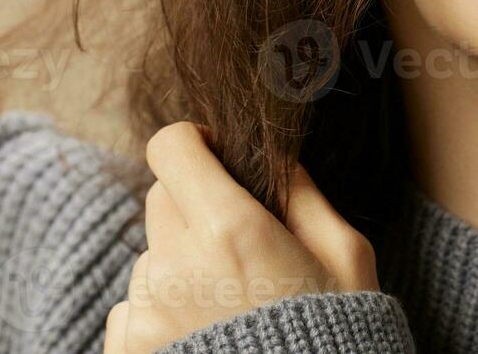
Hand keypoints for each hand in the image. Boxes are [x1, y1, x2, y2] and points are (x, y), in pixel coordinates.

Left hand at [104, 121, 381, 353]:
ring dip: (180, 265)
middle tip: (236, 244)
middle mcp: (177, 266)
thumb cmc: (335, 338)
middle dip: (194, 205)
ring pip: (151, 255)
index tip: (216, 158)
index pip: (171, 147)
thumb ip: (305, 196)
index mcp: (231, 230)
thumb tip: (277, 158)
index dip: (195, 143)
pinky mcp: (131, 349)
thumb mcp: (346, 257)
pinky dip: (162, 313)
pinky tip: (203, 335)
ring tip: (227, 305)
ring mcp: (148, 312)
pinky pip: (133, 306)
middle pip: (160, 198)